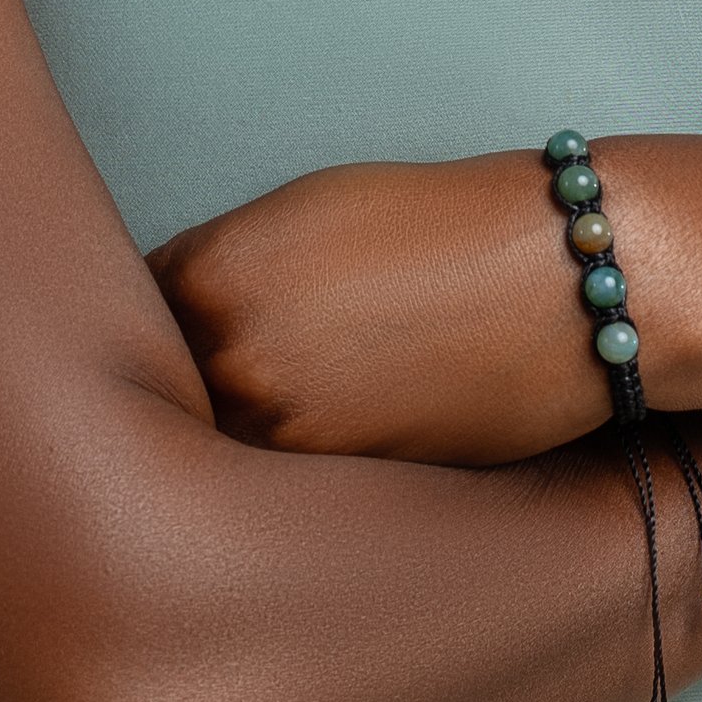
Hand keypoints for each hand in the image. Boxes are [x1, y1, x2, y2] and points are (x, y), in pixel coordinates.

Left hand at [153, 156, 602, 467]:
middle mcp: (227, 359)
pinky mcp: (339, 487)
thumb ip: (227, 268)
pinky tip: (344, 438)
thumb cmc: (444, 230)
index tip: (181, 344)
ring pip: (225, 451)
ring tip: (314, 406)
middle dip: (195, 394)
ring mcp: (281, 434)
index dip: (164, 336)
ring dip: (245, 440)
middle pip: (170, 398)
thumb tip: (182, 316)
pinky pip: (286, 487)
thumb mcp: (305, 214)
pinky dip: (299, 474)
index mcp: (207, 275)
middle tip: (242, 387)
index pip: (139, 325)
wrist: (562, 282)